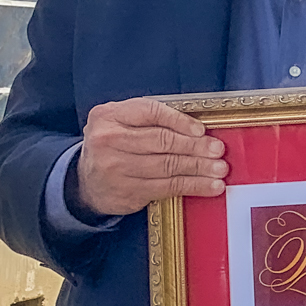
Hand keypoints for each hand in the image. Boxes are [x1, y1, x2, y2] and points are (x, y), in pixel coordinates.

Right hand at [75, 98, 227, 216]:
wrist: (86, 182)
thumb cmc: (115, 145)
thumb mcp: (123, 123)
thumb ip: (151, 120)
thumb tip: (199, 129)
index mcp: (108, 115)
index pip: (151, 113)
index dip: (180, 121)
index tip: (202, 130)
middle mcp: (108, 140)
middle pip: (161, 141)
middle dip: (195, 146)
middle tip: (218, 150)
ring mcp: (115, 168)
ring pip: (167, 166)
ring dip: (199, 168)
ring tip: (220, 169)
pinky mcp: (126, 192)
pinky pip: (167, 187)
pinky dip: (193, 186)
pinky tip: (210, 186)